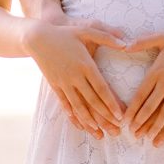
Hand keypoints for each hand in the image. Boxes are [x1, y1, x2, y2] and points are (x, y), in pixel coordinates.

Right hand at [24, 16, 126, 138]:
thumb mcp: (87, 30)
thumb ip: (107, 37)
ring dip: (89, 121)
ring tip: (99, 134)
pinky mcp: (55, 85)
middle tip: (116, 130)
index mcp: (85, 65)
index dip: (111, 103)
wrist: (37, 38)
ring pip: (78, 106)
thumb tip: (126, 43)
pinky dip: (72, 115)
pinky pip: (64, 104)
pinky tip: (79, 124)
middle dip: (104, 117)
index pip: (101, 88)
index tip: (120, 115)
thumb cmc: (66, 33)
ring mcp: (63, 82)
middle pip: (92, 101)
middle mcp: (74, 76)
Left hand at [123, 29, 163, 144]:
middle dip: (141, 122)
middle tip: (133, 134)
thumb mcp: (161, 37)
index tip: (125, 120)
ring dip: (157, 126)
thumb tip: (124, 45)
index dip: (132, 109)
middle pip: (150, 107)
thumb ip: (142, 42)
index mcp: (156, 71)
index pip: (140, 95)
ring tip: (150, 138)